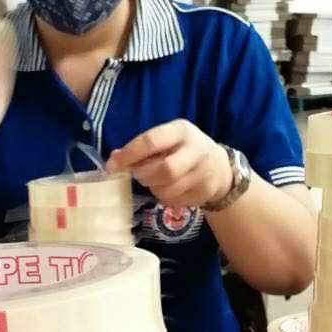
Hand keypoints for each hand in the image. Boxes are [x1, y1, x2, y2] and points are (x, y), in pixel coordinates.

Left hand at [107, 121, 232, 207]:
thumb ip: (142, 147)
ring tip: (154, 181)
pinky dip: (163, 197)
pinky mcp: (203, 192)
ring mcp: (202, 173)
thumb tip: (114, 159)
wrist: (219, 168)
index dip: (129, 155)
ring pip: (167, 188)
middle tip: (138, 174)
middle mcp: (195, 150)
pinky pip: (173, 200)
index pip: (151, 141)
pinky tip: (167, 189)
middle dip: (144, 175)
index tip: (112, 166)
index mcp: (181, 131)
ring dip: (153, 188)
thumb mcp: (167, 140)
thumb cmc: (183, 150)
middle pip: (163, 169)